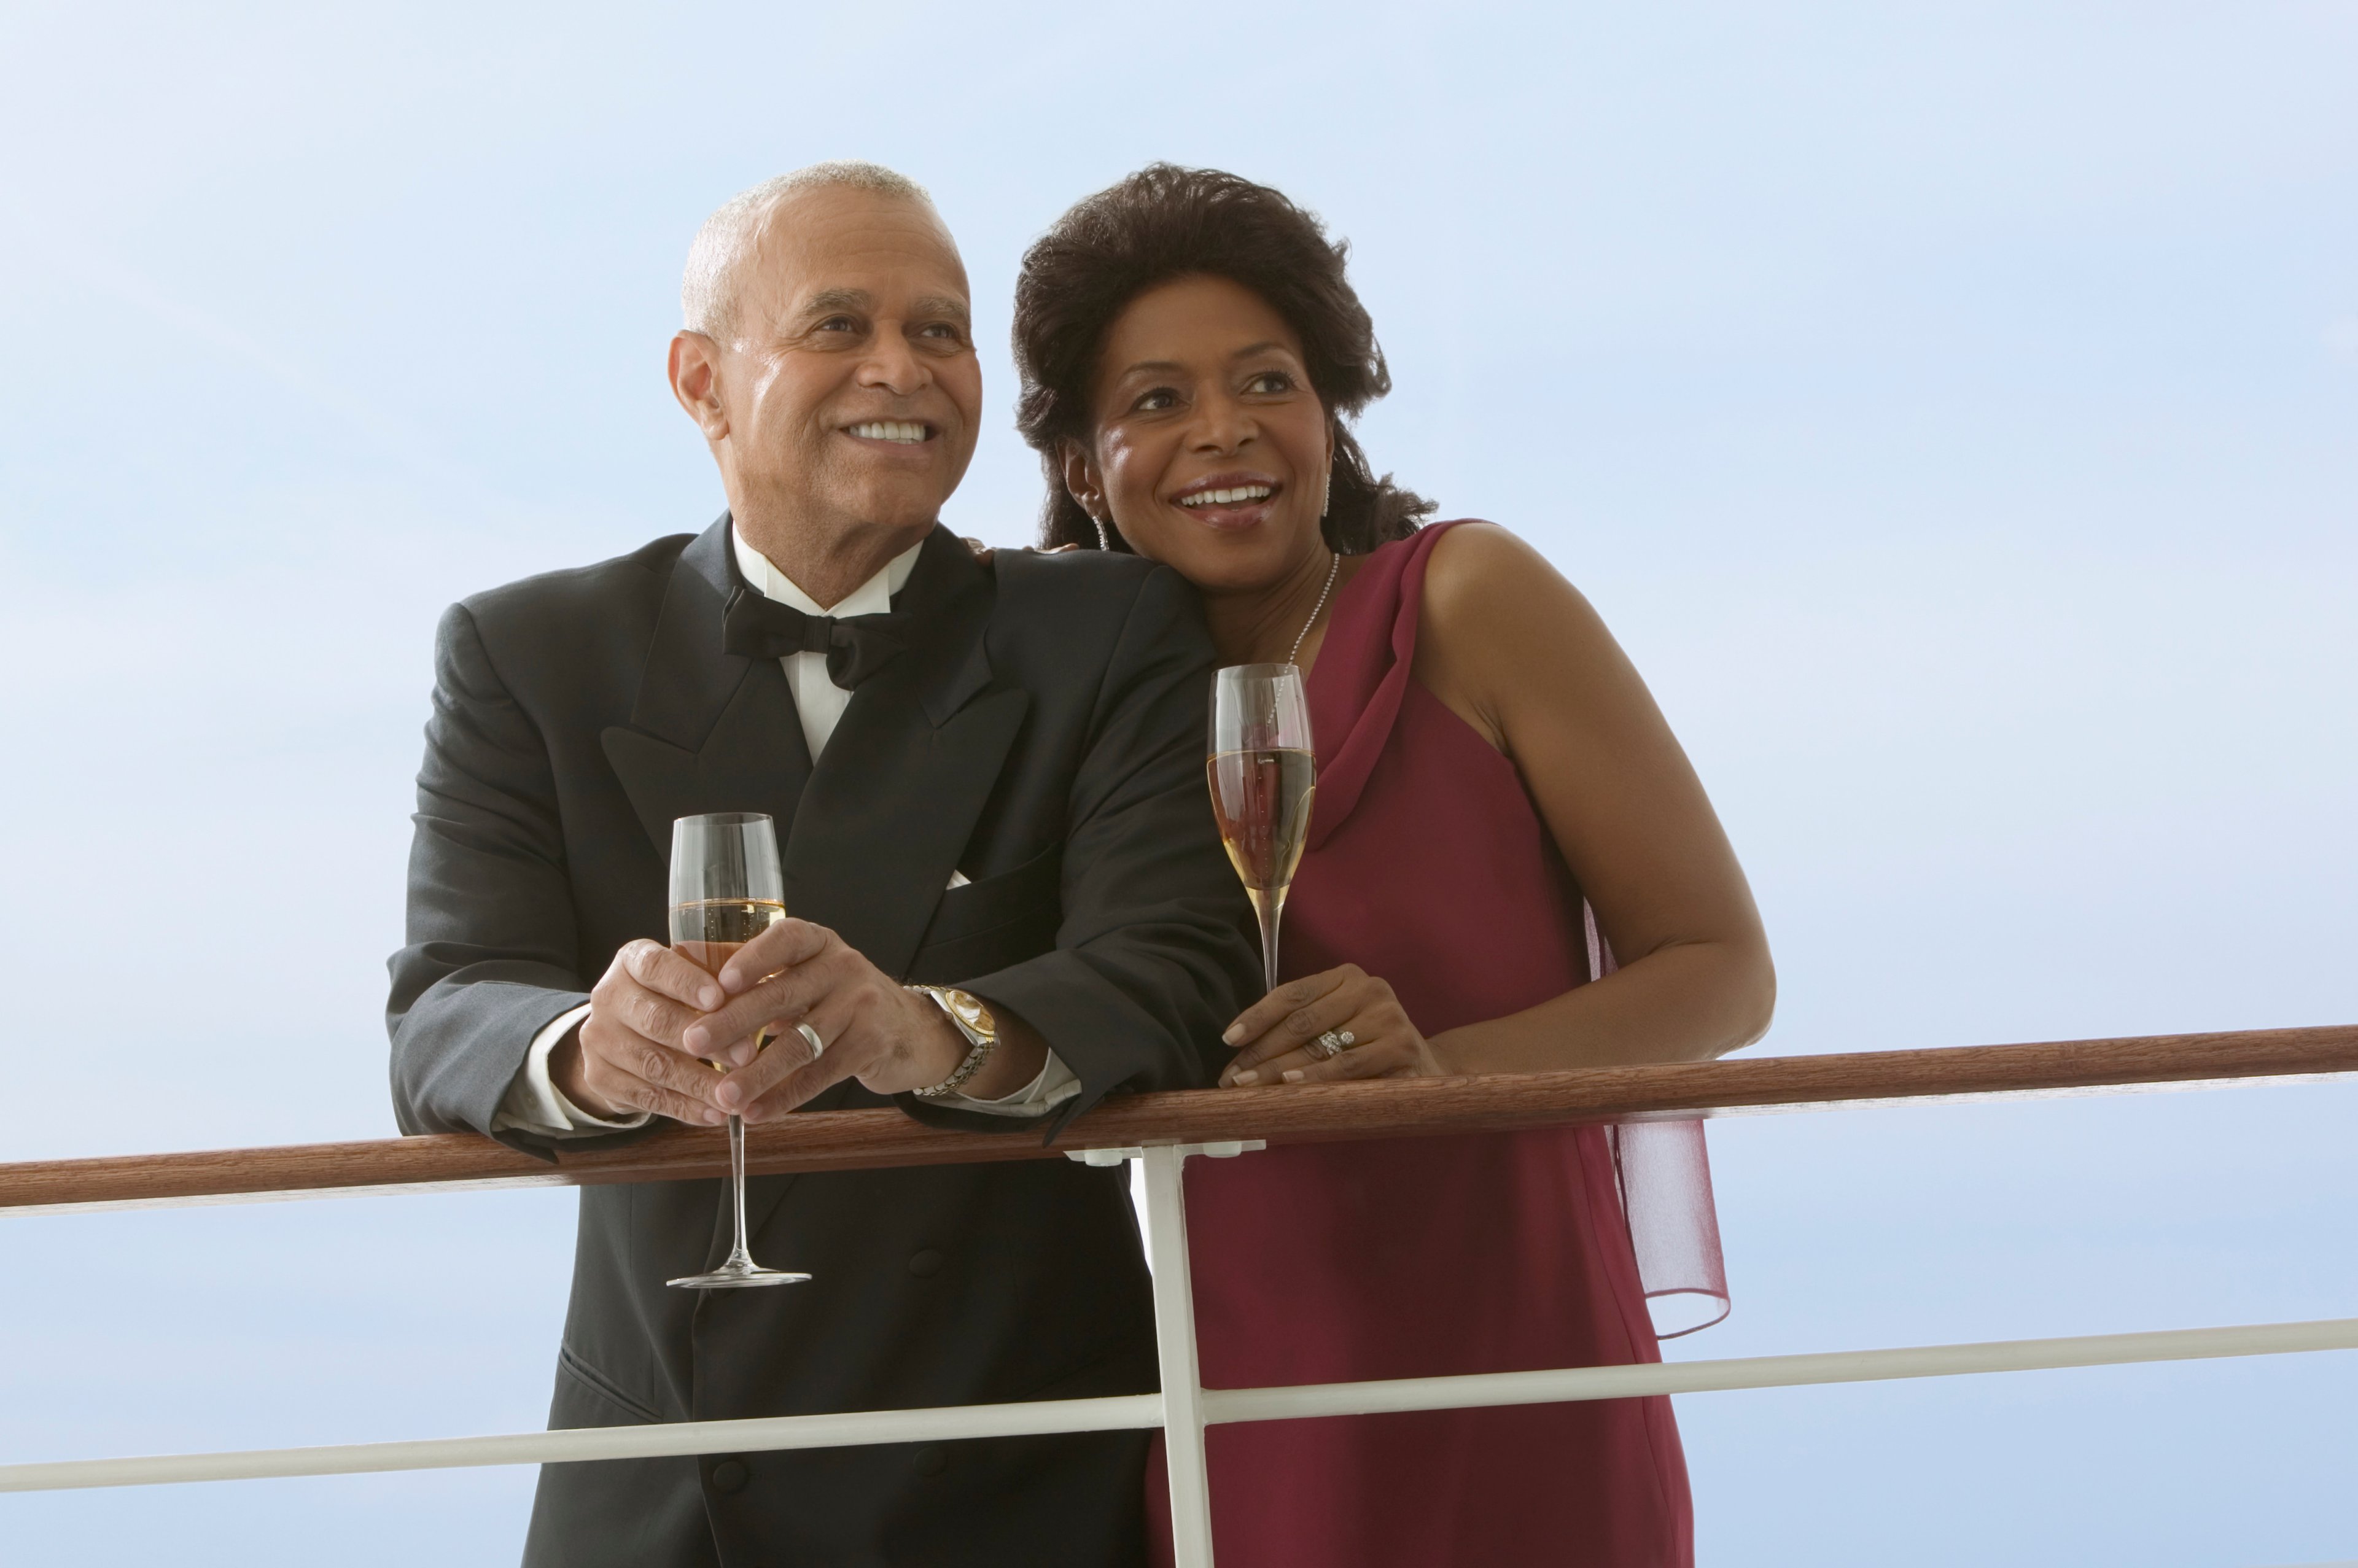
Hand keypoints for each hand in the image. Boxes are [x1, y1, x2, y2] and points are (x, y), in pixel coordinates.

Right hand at [554, 939, 737, 1125]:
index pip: (654, 967)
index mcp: (632, 961)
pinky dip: (685, 1108)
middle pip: (655, 1020)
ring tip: (736, 1094)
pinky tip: (715, 1114)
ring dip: (699, 1083)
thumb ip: (726, 969)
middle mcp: (608, 996)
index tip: (719, 998)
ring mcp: (599, 1039)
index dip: (685, 983)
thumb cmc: (677, 995)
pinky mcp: (599, 1077)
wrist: (624, 1032)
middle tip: (746, 1055)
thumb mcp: (697, 972)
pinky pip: (646, 1097)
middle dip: (705, 1039)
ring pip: (653, 1064)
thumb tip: (766, 971)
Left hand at [677, 918, 973, 1121]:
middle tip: (692, 1042)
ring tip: (723, 1094)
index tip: (719, 981)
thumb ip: (759, 975)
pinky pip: (819, 1075)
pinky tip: (756, 1112)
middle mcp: (843, 967)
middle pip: (782, 995)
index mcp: (819, 943)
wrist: (910, 1029)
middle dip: (733, 1022)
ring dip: (756, 1073)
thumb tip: (687, 968)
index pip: (787, 940)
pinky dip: (784, 1097)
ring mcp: (861, 1006)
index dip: (753, 958)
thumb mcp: (807, 974)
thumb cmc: (839, 999)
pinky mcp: (871, 1045)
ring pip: (800, 1043)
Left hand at [1217, 964, 1448, 1085]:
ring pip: (1320, 1044)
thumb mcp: (1337, 1026)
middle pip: (1301, 1021)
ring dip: (1279, 1068)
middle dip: (1261, 1051)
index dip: (1257, 1016)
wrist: (1425, 1068)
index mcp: (1346, 976)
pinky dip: (1318, 1075)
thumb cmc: (1368, 1048)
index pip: (1292, 994)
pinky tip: (1292, 1084)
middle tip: (1232, 1077)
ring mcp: (1387, 1015)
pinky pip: (1349, 1064)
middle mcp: (1368, 988)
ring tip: (1250, 1087)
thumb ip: (1302, 1027)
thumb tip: (1242, 1050)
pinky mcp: (1401, 1045)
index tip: (1229, 1039)